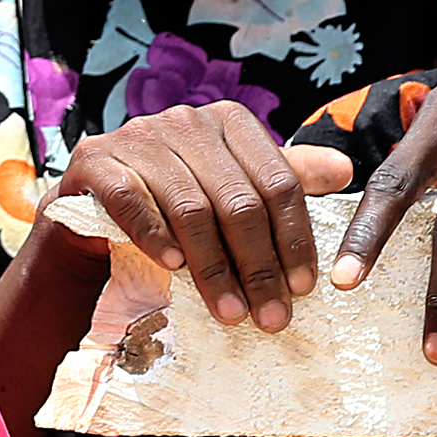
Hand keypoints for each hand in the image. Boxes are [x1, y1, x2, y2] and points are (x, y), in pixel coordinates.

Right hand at [54, 104, 351, 334]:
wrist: (92, 200)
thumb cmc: (173, 197)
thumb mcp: (231, 185)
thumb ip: (281, 179)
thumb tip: (345, 170)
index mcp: (230, 121)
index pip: (278, 182)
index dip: (293, 239)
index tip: (302, 289)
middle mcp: (187, 121)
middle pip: (238, 200)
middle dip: (258, 266)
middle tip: (270, 316)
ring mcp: (139, 137)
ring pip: (190, 207)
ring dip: (212, 268)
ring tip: (229, 312)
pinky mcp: (97, 159)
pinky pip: (132, 201)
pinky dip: (154, 236)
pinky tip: (173, 267)